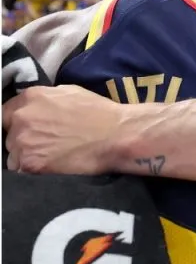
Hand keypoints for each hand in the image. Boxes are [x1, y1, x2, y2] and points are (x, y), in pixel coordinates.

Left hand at [3, 85, 123, 173]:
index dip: (17, 123)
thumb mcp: (70, 93)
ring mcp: (23, 142)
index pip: (5, 113)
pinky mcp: (30, 164)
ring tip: (52, 157)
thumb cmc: (101, 114)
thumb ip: (45, 99)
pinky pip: (22, 170)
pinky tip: (52, 166)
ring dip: (27, 156)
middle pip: (10, 135)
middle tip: (47, 144)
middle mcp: (21, 118)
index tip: (30, 130)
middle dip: (24, 140)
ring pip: (14, 154)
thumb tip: (35, 107)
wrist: (118, 135)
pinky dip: (34, 171)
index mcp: (30, 98)